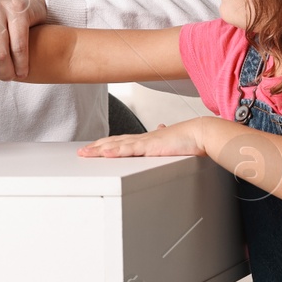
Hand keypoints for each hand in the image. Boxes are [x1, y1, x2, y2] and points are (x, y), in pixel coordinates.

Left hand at [77, 120, 204, 157]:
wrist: (200, 132)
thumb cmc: (189, 138)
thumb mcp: (172, 138)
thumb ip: (164, 134)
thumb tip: (162, 127)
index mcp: (146, 139)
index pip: (121, 141)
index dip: (106, 144)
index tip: (94, 147)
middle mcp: (142, 139)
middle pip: (113, 142)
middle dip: (96, 148)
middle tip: (81, 152)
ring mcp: (145, 142)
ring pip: (117, 145)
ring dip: (100, 150)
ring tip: (85, 154)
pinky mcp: (150, 147)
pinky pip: (130, 150)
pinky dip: (117, 151)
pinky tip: (106, 153)